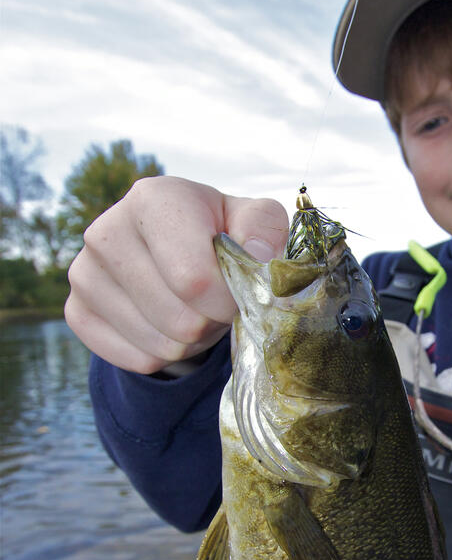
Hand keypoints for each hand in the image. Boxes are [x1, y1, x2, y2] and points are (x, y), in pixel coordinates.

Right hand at [65, 176, 288, 373]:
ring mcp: (84, 273)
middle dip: (211, 321)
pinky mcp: (76, 311)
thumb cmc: (221, 234)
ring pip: (161, 345)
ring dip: (191, 340)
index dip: (228, 300)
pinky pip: (137, 360)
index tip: (237, 291)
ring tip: (194, 309)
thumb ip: (265, 229)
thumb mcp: (254, 220)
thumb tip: (258, 255)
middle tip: (215, 302)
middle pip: (180, 320)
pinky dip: (164, 354)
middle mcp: (106, 231)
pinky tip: (167, 324)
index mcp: (153, 199)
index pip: (194, 280)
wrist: (176, 252)